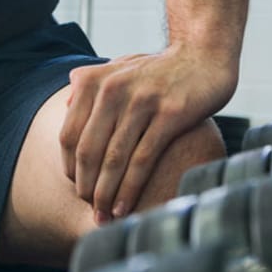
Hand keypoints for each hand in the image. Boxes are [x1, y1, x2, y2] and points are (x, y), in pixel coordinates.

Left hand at [59, 43, 236, 222]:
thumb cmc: (160, 69)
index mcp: (95, 81)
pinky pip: (142, 159)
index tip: (76, 187)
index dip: (69, 167)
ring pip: (114, 158)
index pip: (69, 134)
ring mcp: (141, 101)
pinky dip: (130, 188)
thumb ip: (92, 84)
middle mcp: (113, 89)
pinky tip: (125, 206)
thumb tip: (68, 105)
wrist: (204, 55)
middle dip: (86, 187)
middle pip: (88, 150)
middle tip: (89, 209)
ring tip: (104, 216)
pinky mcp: (169, 115)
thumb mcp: (120, 67)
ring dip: (106, 194)